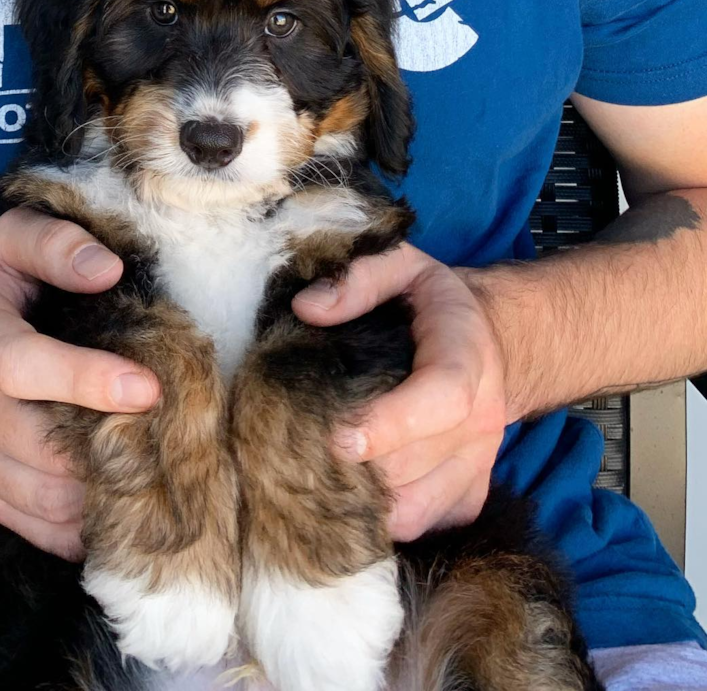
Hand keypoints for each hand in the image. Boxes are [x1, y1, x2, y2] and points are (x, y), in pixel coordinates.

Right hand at [0, 207, 159, 557]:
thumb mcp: (19, 239)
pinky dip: (86, 528)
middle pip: (39, 447)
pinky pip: (38, 529)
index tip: (149, 388)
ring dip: (107, 490)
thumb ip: (58, 243)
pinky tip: (129, 502)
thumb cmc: (6, 285)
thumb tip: (106, 269)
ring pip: (45, 498)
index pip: (20, 366)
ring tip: (162, 469)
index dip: (85, 380)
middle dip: (112, 447)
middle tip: (177, 439)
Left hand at [292, 244, 506, 541]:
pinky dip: (386, 522)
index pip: (440, 401)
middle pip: (414, 463)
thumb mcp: (402, 265)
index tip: (337, 439)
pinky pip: (427, 525)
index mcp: (466, 358)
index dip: (389, 425)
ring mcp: (479, 462)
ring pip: (417, 507)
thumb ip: (358, 279)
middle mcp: (481, 419)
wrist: (491, 341)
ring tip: (317, 477)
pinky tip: (352, 499)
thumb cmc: (433, 303)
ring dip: (363, 503)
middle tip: (297, 452)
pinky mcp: (470, 492)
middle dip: (354, 466)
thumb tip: (307, 308)